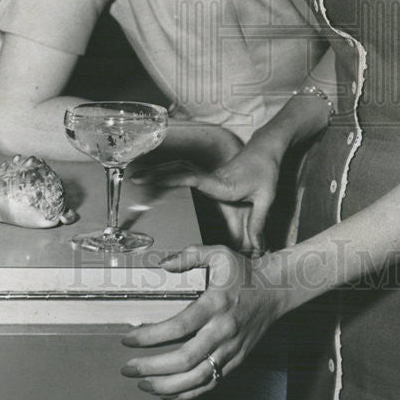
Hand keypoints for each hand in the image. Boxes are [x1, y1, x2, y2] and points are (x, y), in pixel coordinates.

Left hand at [121, 245, 284, 399]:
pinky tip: (169, 393)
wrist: (277, 290)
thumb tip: (163, 264)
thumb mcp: (218, 254)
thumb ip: (190, 256)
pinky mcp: (236, 360)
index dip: (151, 336)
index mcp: (216, 304)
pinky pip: (211, 383)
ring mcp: (231, 349)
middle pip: (185, 359)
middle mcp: (223, 330)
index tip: (130, 339)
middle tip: (129, 369)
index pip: (179, 326)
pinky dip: (188, 393)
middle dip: (152, 368)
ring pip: (197, 378)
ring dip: (167, 386)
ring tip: (144, 384)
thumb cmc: (245, 272)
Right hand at [144, 139, 280, 253]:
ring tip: (137, 176)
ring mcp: (208, 175)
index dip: (172, 177)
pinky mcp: (209, 176)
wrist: (266, 150)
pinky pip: (185, 172)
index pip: (192, 177)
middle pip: (179, 171)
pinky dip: (169, 173)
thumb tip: (256, 248)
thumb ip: (259, 222)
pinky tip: (157, 176)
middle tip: (134, 177)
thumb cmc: (266, 171)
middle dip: (156, 174)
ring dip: (159, 171)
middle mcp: (211, 178)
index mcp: (221, 183)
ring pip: (179, 170)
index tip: (153, 178)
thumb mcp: (266, 197)